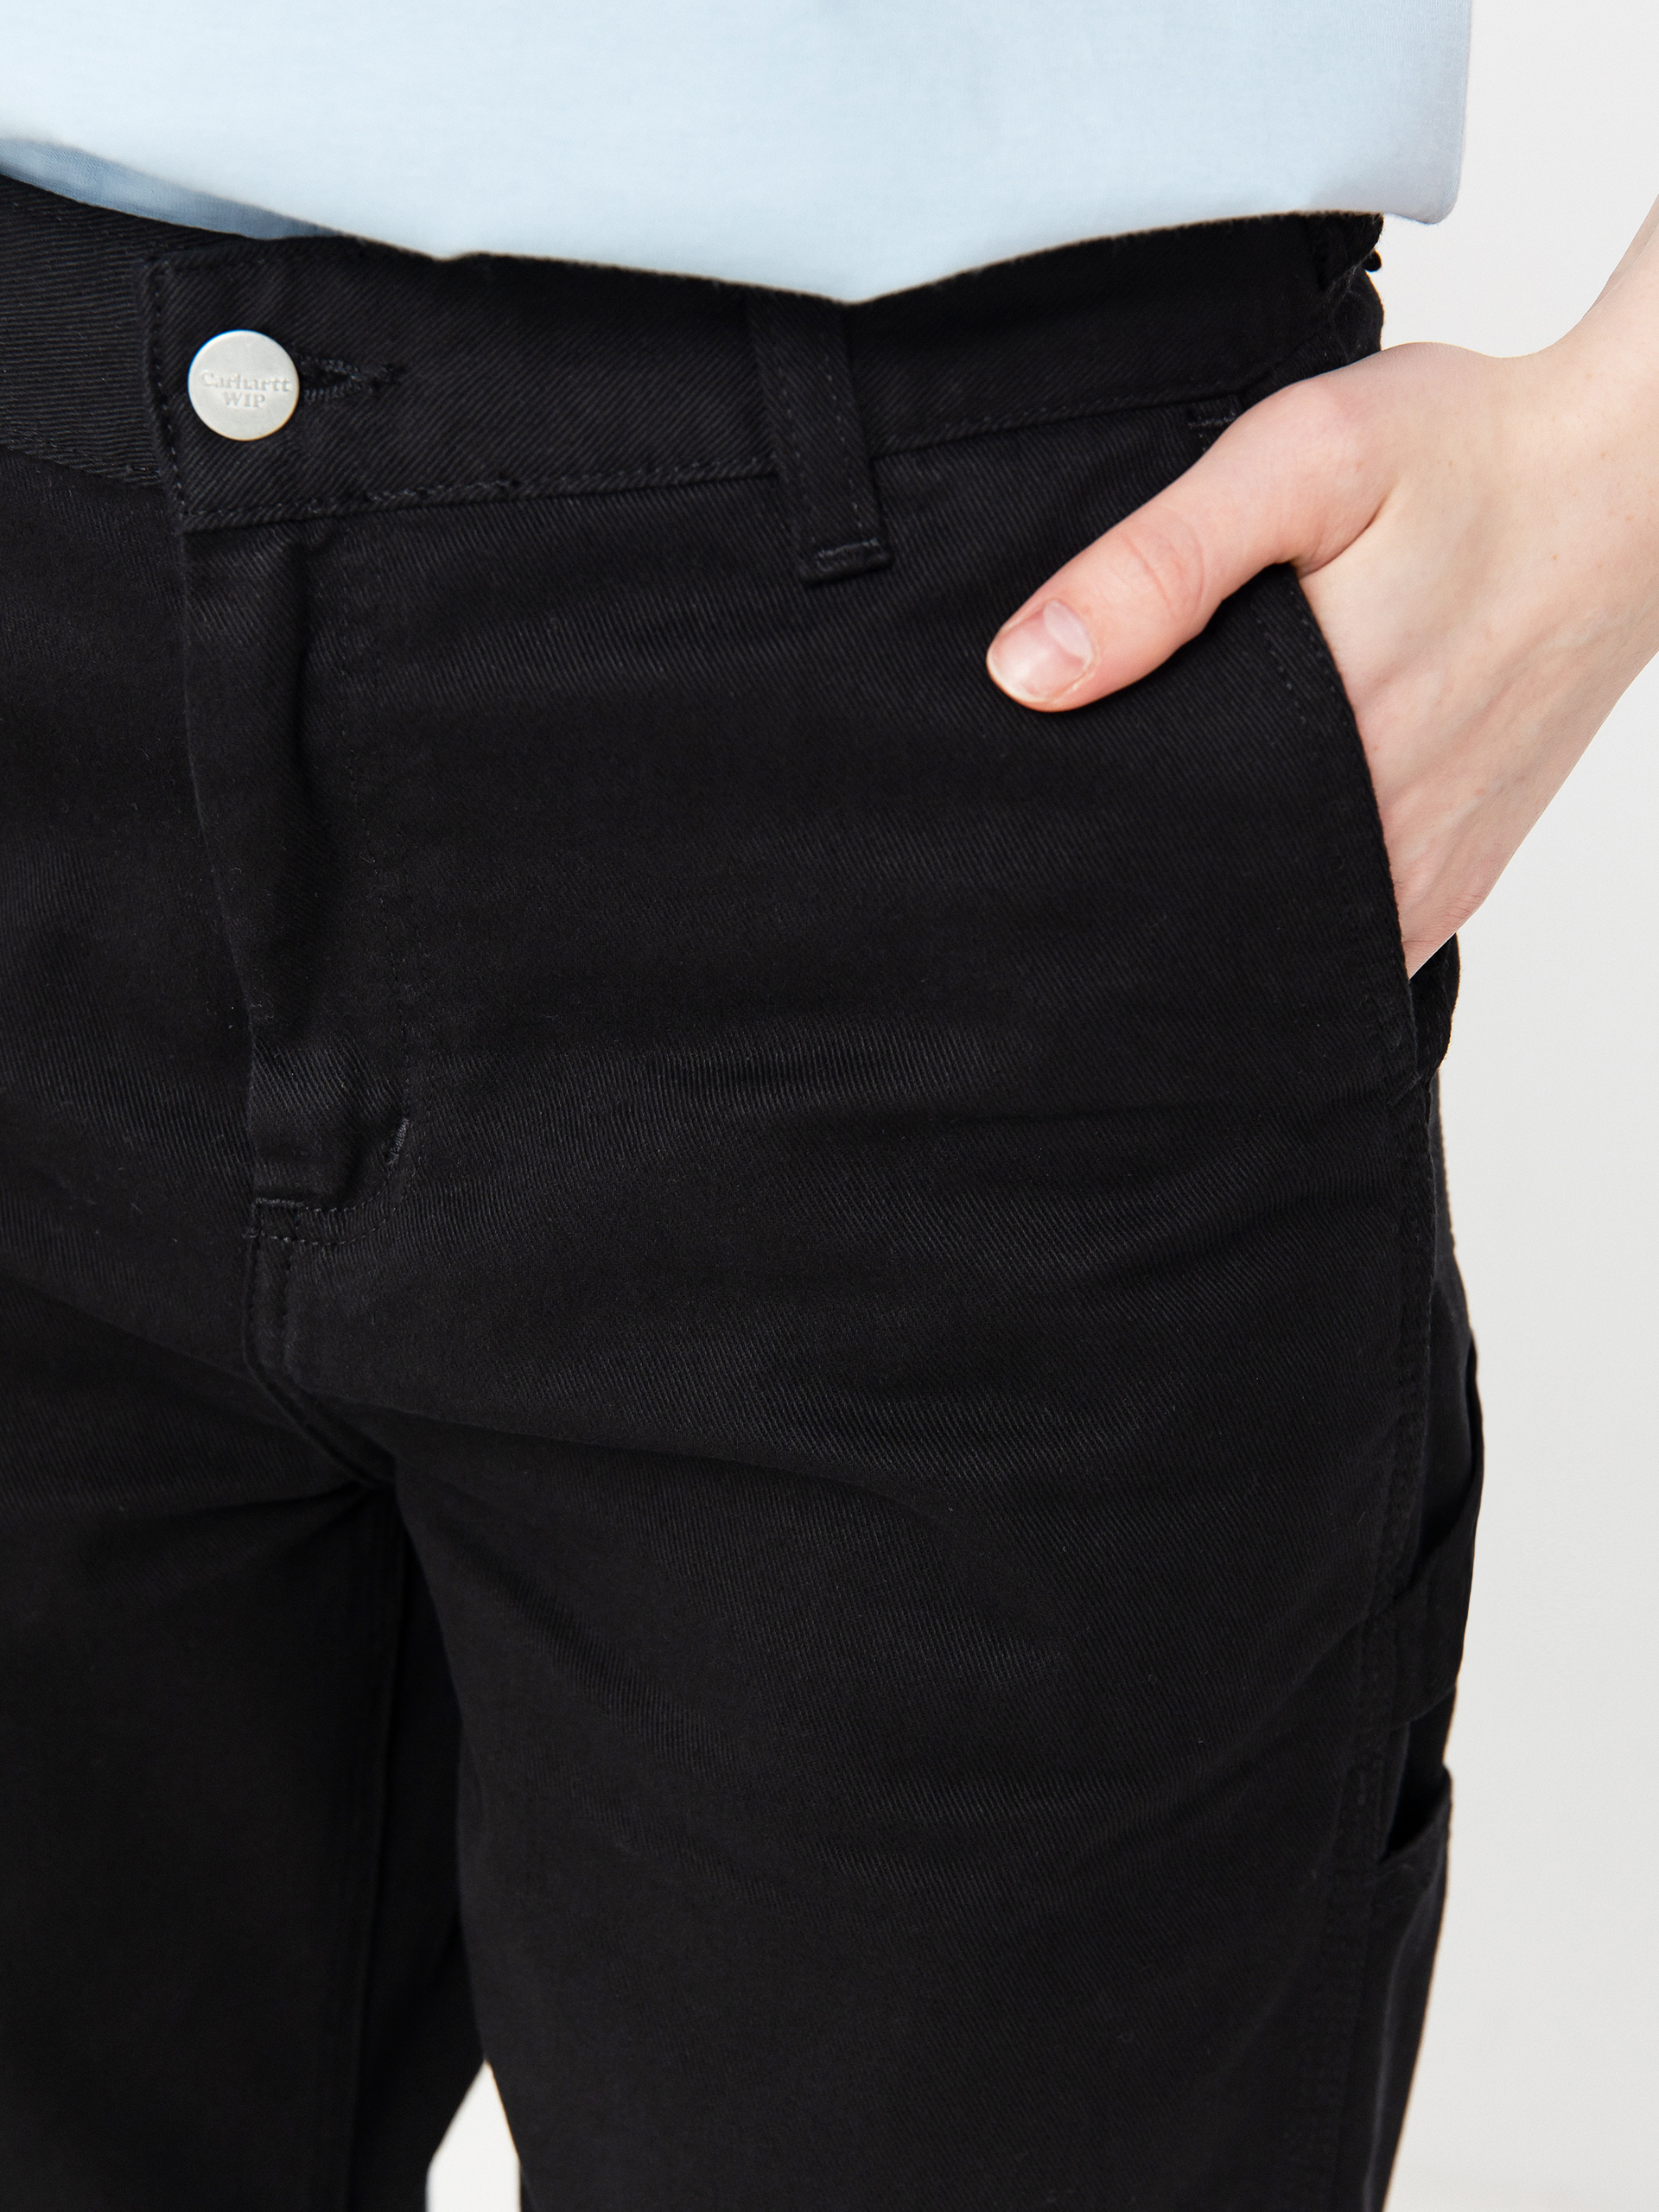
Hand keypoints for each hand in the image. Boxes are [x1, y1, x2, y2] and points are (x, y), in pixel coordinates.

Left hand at [986, 201, 1658, 974]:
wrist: (1633, 483)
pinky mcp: (1449, 881)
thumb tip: (1027, 673)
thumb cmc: (1477, 455)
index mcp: (1329, 747)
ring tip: (1163, 811)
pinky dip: (1278, 893)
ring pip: (1266, 931)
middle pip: (1204, 906)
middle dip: (1133, 870)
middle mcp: (1382, 843)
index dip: (1080, 837)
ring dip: (1207, 886)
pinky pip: (1335, 927)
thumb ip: (1161, 564)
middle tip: (1078, 812)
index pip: (1152, 852)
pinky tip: (1242, 829)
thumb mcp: (1303, 461)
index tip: (1031, 815)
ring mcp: (1422, 877)